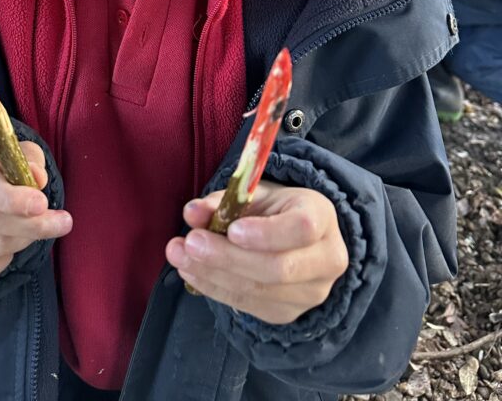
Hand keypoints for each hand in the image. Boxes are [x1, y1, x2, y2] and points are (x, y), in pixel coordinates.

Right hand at [0, 136, 71, 278]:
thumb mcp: (19, 154)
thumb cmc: (2, 166)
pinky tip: (13, 240)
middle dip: (32, 224)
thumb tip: (37, 179)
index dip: (13, 198)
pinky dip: (9, 257)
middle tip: (63, 222)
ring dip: (25, 239)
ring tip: (35, 226)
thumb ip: (31, 162)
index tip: (43, 205)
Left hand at [165, 180, 347, 323]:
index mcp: (322, 217)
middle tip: (191, 242)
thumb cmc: (275, 208)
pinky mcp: (288, 313)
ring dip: (213, 274)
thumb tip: (192, 212)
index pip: (302, 228)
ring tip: (180, 255)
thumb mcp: (254, 193)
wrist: (297, 238)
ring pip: (260, 291)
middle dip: (228, 257)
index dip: (266, 233)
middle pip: (278, 268)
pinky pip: (248, 305)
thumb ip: (224, 201)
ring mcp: (310, 293)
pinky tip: (191, 272)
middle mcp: (325, 260)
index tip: (232, 230)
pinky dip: (215, 288)